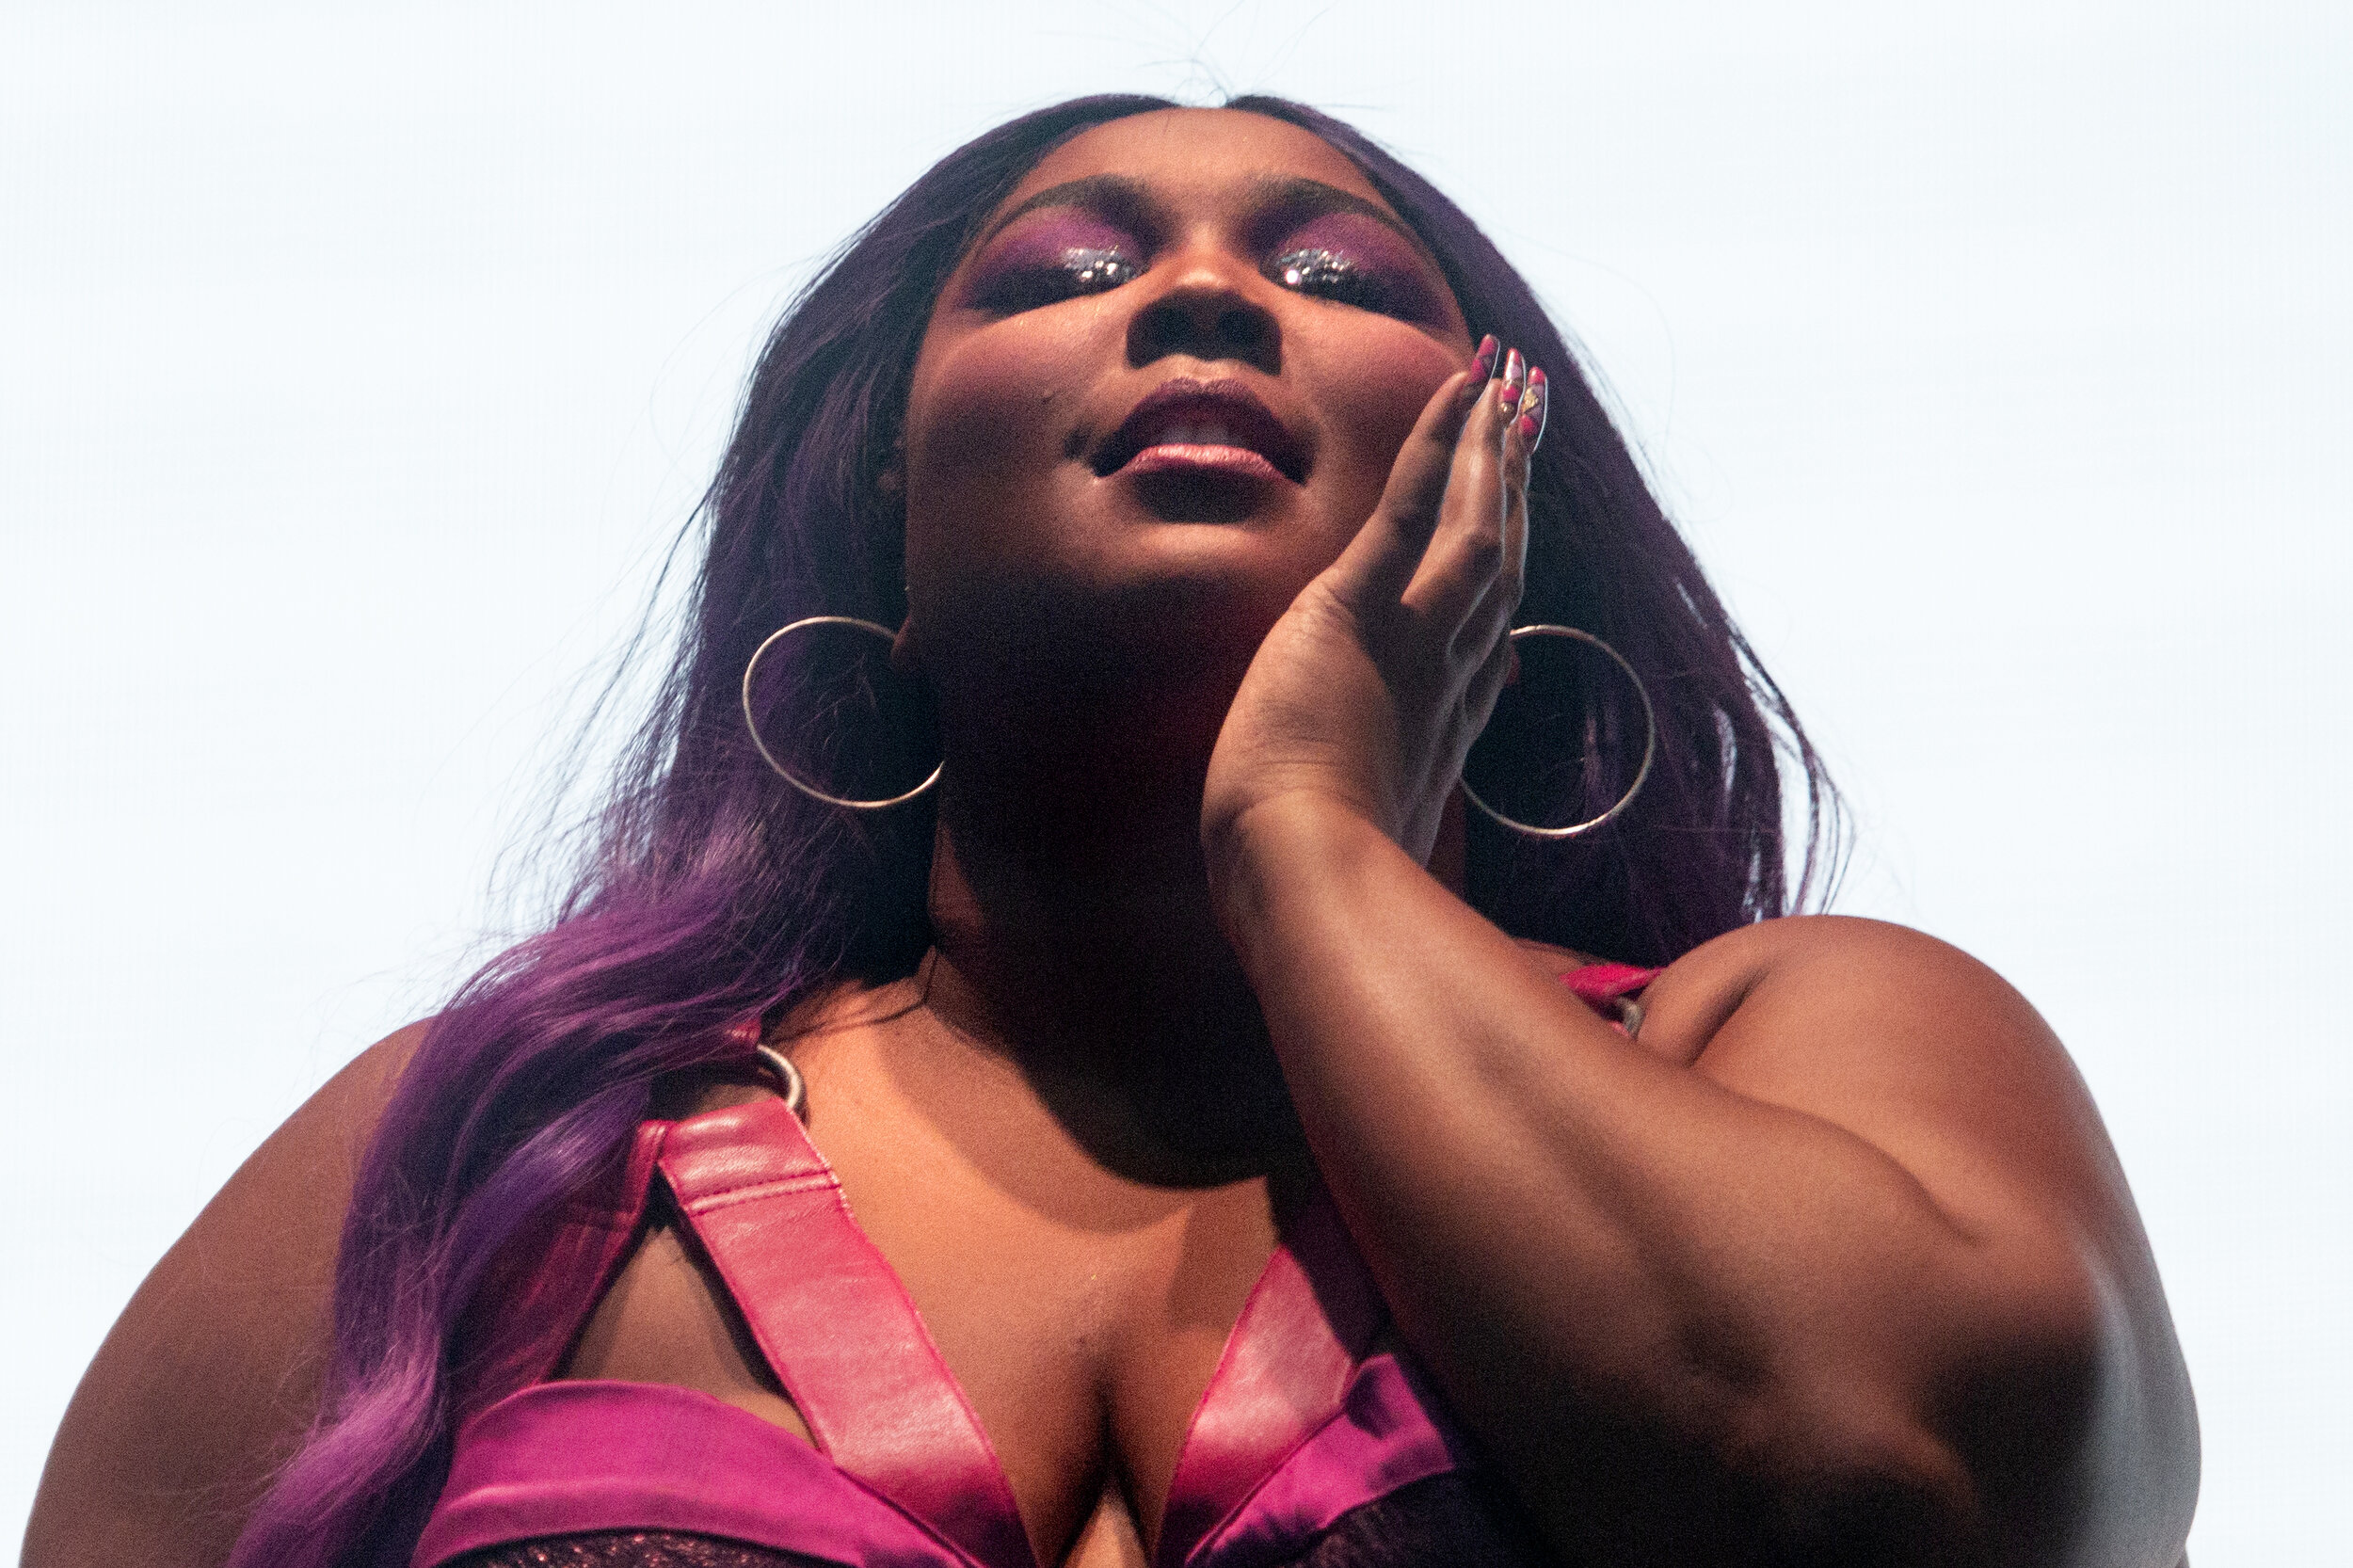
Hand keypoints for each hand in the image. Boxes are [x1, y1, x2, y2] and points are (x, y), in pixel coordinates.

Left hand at [1202, 339, 1544, 880]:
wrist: (1303, 873)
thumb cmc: (1312, 877)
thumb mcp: (1368, 841)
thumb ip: (1394, 806)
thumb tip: (1411, 803)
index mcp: (1445, 727)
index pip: (1490, 631)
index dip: (1507, 570)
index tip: (1514, 522)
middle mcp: (1451, 673)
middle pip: (1501, 564)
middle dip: (1516, 488)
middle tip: (1530, 418)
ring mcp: (1417, 638)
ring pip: (1475, 525)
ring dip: (1492, 449)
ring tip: (1507, 384)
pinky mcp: (1362, 607)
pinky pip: (1411, 507)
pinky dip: (1439, 441)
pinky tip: (1462, 384)